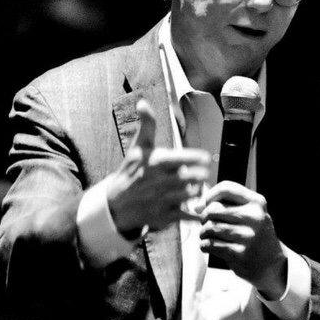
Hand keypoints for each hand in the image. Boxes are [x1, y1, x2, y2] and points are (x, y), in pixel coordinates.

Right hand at [106, 99, 210, 236]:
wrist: (115, 204)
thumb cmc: (131, 171)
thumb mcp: (139, 147)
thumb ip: (147, 125)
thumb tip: (142, 102)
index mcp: (158, 162)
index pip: (188, 158)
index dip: (200, 158)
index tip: (204, 158)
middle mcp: (161, 181)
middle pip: (196, 176)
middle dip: (202, 174)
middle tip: (202, 173)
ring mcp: (163, 200)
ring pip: (194, 194)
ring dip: (200, 190)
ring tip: (197, 186)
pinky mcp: (164, 216)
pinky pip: (188, 214)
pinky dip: (196, 212)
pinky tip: (197, 207)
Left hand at [199, 181, 287, 298]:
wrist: (271, 263)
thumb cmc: (255, 235)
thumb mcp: (250, 214)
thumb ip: (226, 206)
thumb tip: (197, 207)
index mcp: (257, 203)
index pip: (226, 188)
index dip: (210, 195)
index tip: (205, 204)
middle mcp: (254, 217)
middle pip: (213, 209)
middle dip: (204, 217)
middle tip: (207, 224)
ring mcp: (247, 236)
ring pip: (210, 227)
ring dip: (203, 233)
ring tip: (207, 236)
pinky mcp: (239, 253)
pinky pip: (210, 244)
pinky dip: (204, 245)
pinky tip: (208, 246)